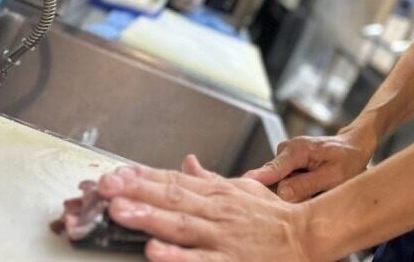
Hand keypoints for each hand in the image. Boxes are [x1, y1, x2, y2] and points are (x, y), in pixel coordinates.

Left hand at [97, 155, 312, 261]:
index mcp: (217, 193)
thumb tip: (187, 161)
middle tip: (106, 187)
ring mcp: (221, 236)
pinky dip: (177, 256)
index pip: (173, 181)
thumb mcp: (243, 188)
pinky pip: (200, 260)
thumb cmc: (273, 216)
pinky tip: (155, 251)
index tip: (115, 173)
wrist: (307, 236)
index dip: (142, 177)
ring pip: (180, 225)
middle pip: (171, 198)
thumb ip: (211, 178)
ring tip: (121, 211)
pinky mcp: (229, 261)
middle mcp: (216, 211)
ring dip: (148, 217)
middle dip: (136, 192)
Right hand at [243, 128, 374, 202]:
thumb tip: (282, 193)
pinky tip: (311, 187)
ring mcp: (284, 157)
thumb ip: (307, 184)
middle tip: (308, 197)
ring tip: (315, 189)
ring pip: (278, 184)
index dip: (258, 180)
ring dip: (293, 193)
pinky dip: (295, 190)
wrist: (354, 147)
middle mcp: (286, 150)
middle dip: (284, 195)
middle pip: (273, 181)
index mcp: (297, 149)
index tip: (242, 184)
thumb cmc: (348, 160)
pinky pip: (283, 183)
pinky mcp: (286, 165)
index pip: (273, 169)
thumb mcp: (334, 176)